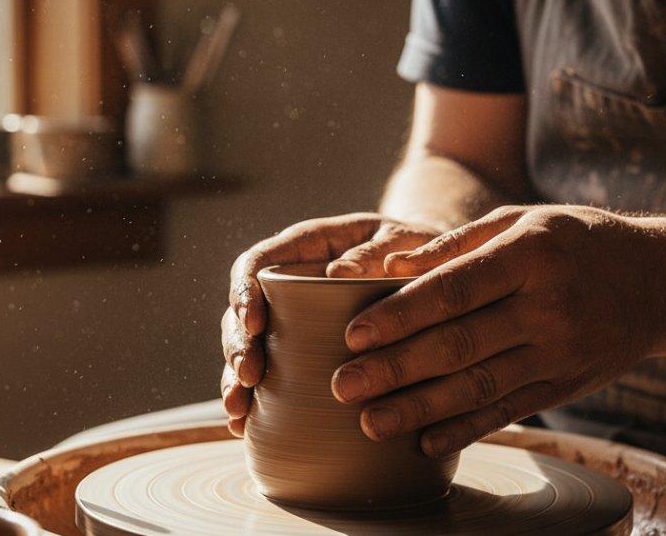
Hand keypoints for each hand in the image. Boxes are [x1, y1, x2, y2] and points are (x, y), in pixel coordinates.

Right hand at [221, 213, 439, 435]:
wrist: (431, 269)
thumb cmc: (414, 247)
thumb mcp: (402, 240)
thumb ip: (376, 250)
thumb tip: (338, 272)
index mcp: (304, 247)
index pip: (256, 263)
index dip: (245, 292)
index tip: (254, 324)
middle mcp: (287, 282)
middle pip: (241, 311)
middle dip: (237, 346)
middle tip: (247, 378)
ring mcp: (289, 318)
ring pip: (247, 346)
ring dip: (235, 378)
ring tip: (238, 411)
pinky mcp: (298, 351)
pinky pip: (267, 374)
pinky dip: (251, 400)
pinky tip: (242, 426)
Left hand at [331, 205, 665, 457]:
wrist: (662, 282)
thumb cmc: (576, 240)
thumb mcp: (521, 221)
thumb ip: (456, 244)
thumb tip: (389, 264)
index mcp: (529, 256)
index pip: (452, 290)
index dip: (400, 315)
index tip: (354, 334)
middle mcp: (547, 308)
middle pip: (459, 345)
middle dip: (395, 369)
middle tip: (342, 385)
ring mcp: (559, 353)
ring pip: (479, 387)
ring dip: (419, 409)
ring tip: (369, 422)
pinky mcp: (565, 386)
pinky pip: (508, 411)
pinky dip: (465, 429)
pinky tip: (424, 442)